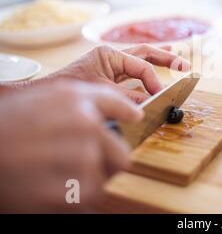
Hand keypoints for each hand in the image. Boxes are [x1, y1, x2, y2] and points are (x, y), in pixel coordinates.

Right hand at [0, 80, 142, 212]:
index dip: (129, 113)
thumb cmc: (5, 126)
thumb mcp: (42, 97)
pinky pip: (88, 198)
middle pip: (121, 153)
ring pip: (104, 179)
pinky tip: (49, 186)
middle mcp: (83, 126)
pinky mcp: (68, 193)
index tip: (134, 119)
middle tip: (82, 163)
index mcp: (76, 100)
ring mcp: (78, 159)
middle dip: (107, 160)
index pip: (121, 105)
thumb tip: (125, 113)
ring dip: (86, 181)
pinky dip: (74, 198)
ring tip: (55, 174)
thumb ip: (83, 101)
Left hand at [44, 44, 189, 102]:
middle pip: (146, 53)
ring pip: (141, 58)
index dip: (154, 81)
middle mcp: (112, 56)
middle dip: (166, 58)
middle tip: (185, 65)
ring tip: (178, 60)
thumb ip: (128, 96)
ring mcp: (111, 64)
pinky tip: (158, 67)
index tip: (161, 96)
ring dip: (160, 59)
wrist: (47, 94)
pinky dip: (147, 70)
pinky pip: (134, 71)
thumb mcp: (102, 92)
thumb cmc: (69, 90)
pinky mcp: (109, 74)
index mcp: (109, 54)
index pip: (141, 66)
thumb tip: (151, 101)